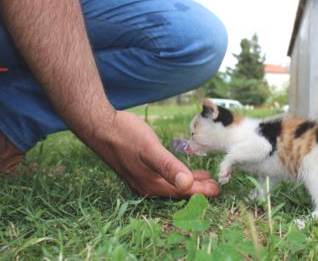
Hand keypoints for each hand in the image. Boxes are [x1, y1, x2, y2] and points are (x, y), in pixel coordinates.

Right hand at [95, 111, 219, 197]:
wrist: (99, 126)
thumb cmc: (125, 135)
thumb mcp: (150, 149)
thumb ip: (169, 167)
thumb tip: (188, 185)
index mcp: (151, 184)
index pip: (182, 192)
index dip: (201, 191)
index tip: (218, 189)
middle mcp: (146, 185)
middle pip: (177, 190)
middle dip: (197, 188)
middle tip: (215, 185)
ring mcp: (140, 178)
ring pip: (170, 184)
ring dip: (187, 181)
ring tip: (203, 177)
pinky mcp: (138, 169)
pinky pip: (162, 177)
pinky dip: (176, 174)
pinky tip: (179, 168)